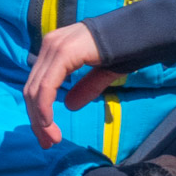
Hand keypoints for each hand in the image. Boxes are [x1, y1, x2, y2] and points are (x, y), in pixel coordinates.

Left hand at [24, 22, 117, 148]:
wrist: (143, 32)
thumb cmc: (126, 49)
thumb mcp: (101, 74)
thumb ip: (84, 88)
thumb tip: (68, 105)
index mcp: (55, 48)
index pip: (36, 84)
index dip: (38, 112)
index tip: (47, 135)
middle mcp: (49, 45)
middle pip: (31, 89)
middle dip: (36, 120)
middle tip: (46, 143)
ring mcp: (54, 47)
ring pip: (35, 90)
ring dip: (40, 119)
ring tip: (51, 139)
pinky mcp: (63, 53)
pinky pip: (46, 86)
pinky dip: (44, 108)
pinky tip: (50, 124)